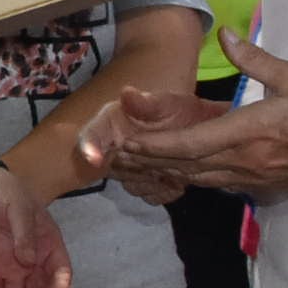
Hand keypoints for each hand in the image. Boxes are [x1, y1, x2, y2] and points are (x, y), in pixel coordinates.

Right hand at [77, 84, 227, 203]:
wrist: (198, 128)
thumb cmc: (177, 111)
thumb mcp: (166, 103)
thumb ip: (146, 103)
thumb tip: (126, 92)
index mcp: (111, 125)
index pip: (91, 136)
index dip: (89, 147)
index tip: (94, 160)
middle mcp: (113, 149)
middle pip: (111, 166)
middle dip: (134, 168)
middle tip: (160, 163)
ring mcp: (127, 169)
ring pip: (130, 184)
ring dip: (151, 181)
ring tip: (174, 171)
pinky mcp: (143, 184)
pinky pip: (147, 195)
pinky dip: (163, 191)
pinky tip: (177, 180)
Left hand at [101, 27, 287, 200]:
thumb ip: (255, 59)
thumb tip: (227, 34)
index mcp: (250, 133)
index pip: (189, 146)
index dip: (153, 146)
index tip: (126, 140)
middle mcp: (246, 162)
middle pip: (186, 167)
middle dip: (149, 161)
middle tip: (117, 153)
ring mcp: (255, 180)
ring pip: (200, 179)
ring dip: (167, 171)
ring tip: (136, 161)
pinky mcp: (265, 189)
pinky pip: (220, 184)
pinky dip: (194, 177)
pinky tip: (178, 168)